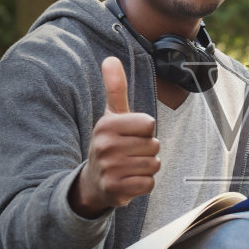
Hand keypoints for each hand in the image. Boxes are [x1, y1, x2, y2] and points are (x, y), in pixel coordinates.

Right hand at [70, 56, 159, 217]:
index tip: (130, 135)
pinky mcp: (115, 189)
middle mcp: (105, 146)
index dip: (145, 130)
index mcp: (106, 125)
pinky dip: (144, 184)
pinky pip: (149, 183)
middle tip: (130, 153)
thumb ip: (115, 88)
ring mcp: (109, 169)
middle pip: (154, 145)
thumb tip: (110, 59)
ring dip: (147, 167)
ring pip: (153, 164)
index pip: (149, 124)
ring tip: (130, 166)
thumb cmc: (110, 143)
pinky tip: (130, 180)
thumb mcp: (111, 115)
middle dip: (147, 150)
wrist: (94, 181)